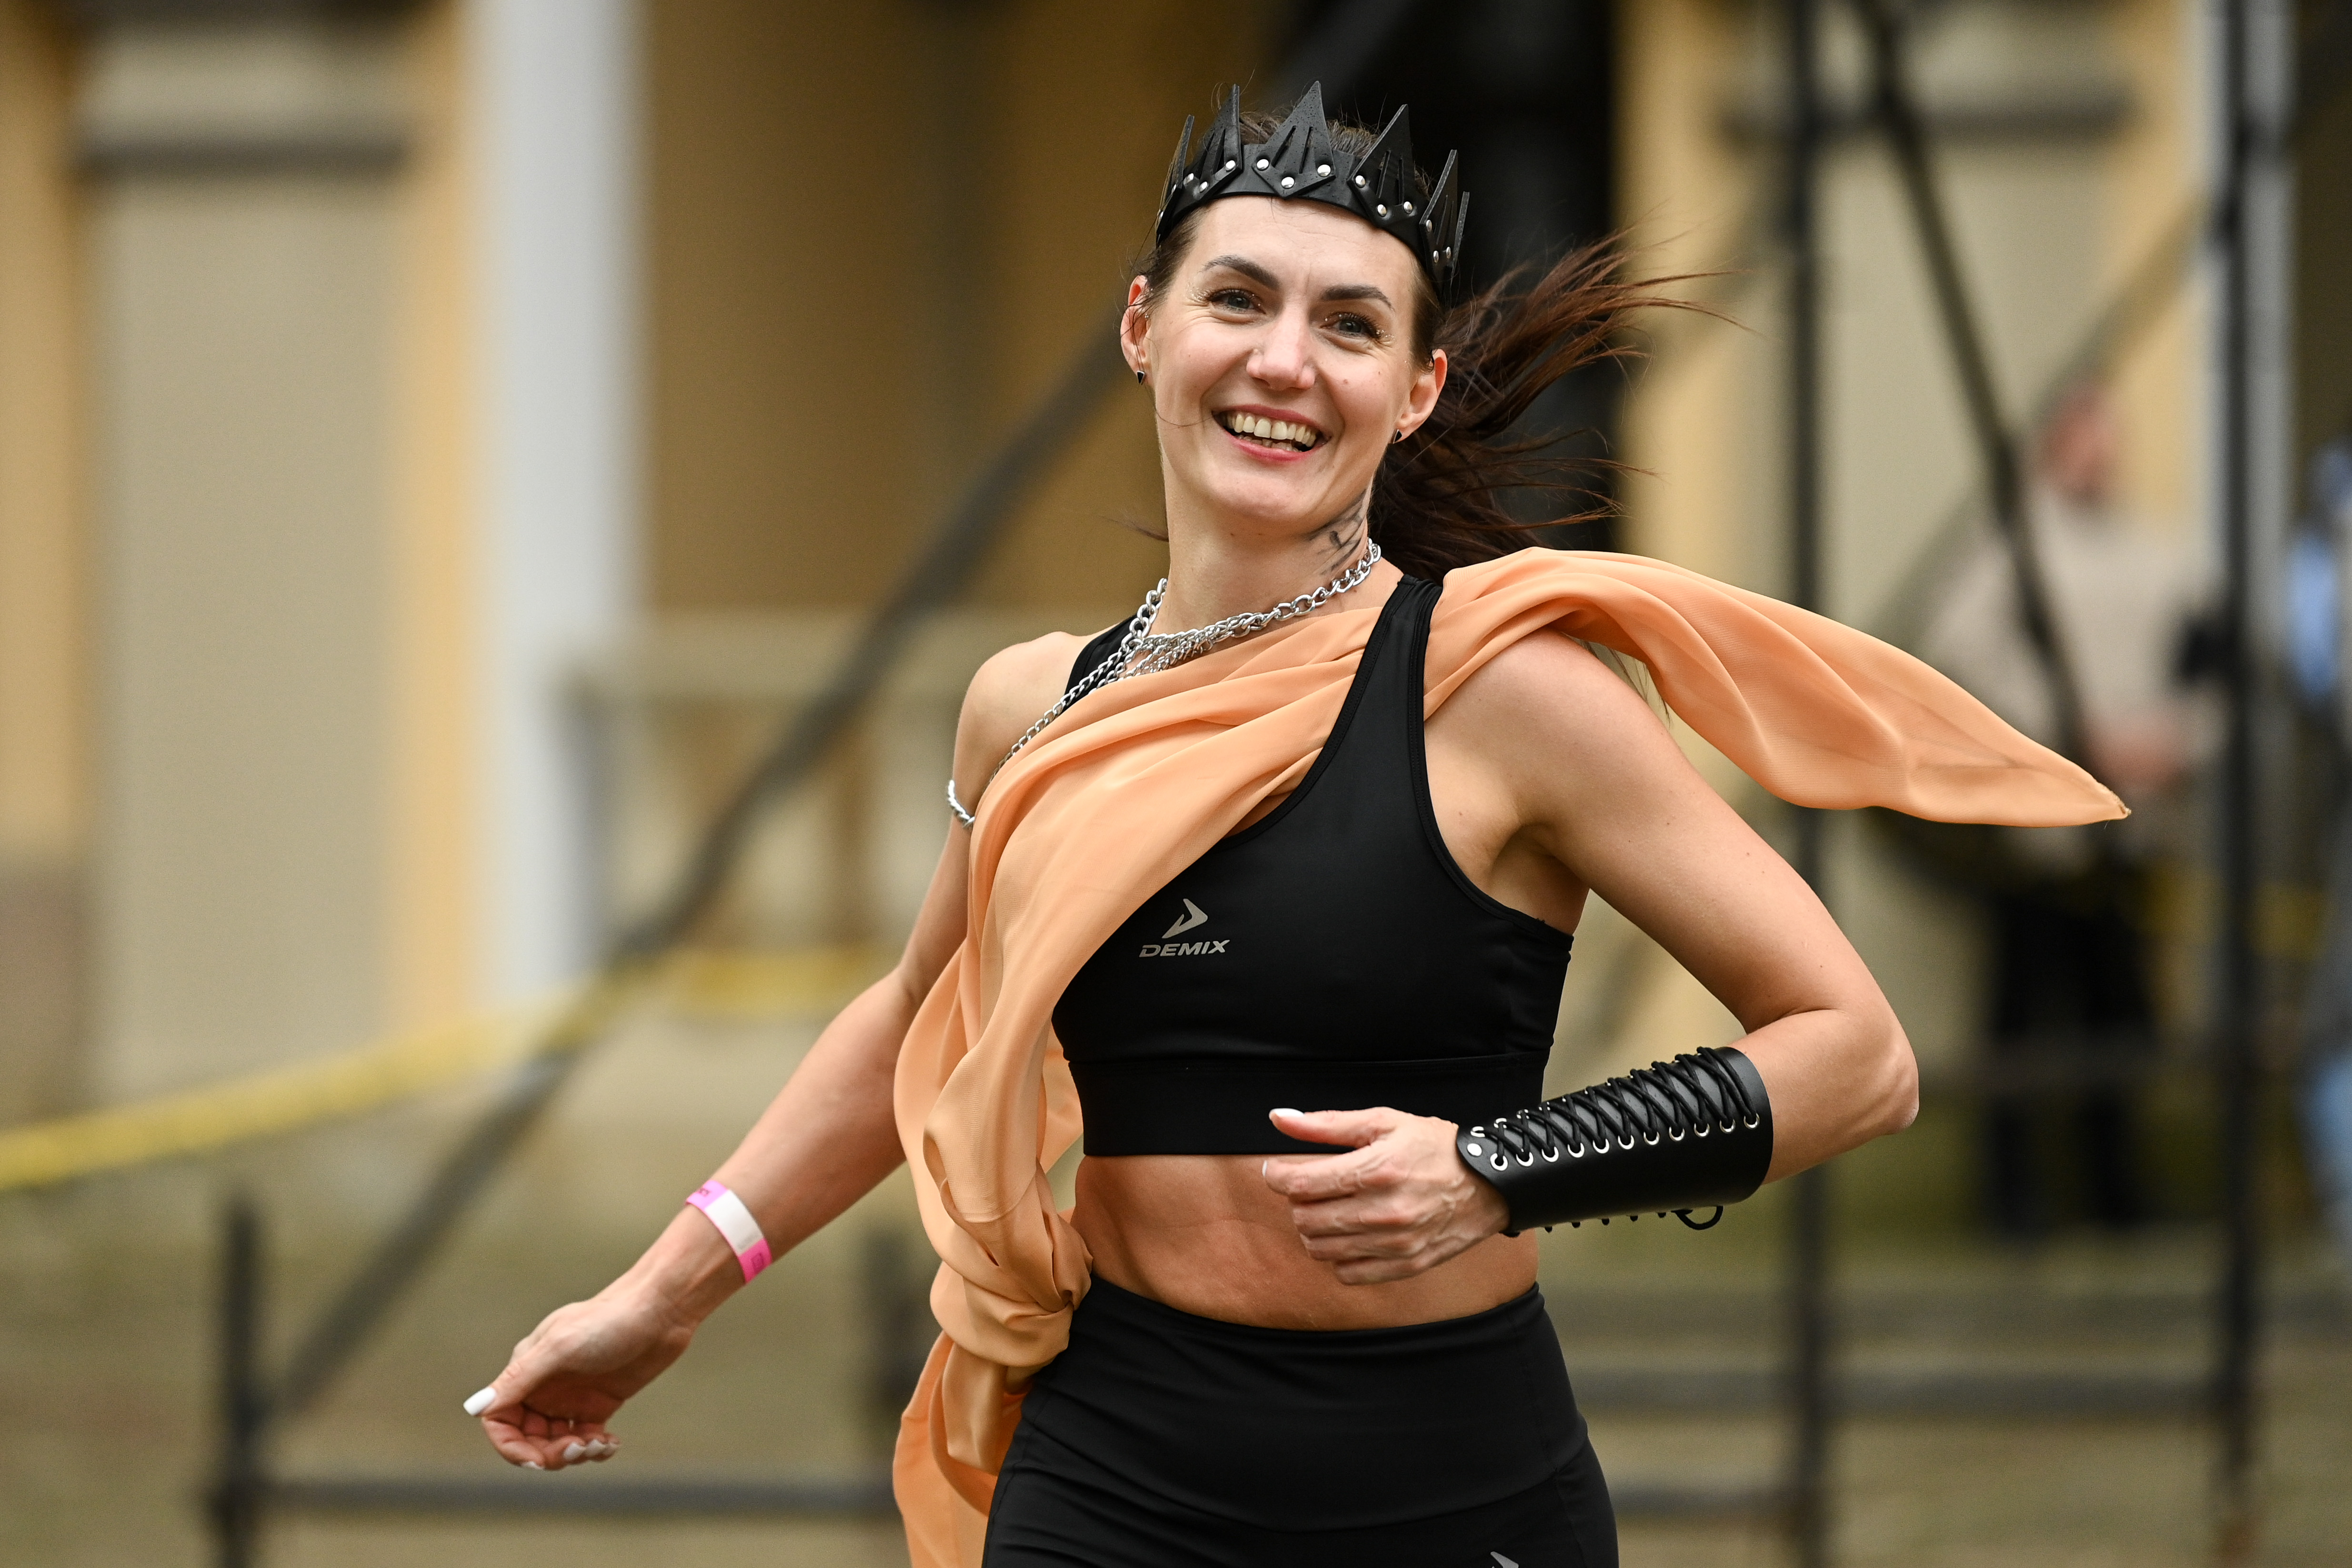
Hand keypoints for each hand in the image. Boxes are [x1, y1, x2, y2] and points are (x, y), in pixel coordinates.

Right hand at [465, 1286, 695, 1469]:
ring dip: (573, 1454)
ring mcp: (571, 1397)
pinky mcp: (599, 1404)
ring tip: (599, 1444)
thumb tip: (474, 1407)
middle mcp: (544, 1386)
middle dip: (548, 1454)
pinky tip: (612, 1443)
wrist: (661, 1311)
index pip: (499, 1420)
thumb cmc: (609, 1321)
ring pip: (555, 1443)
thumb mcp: (560, 1347)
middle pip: (527, 1438)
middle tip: (579, 1449)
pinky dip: (594, 1448)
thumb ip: (519, 1378)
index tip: (537, 1460)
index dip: (510, 1447)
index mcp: (526, 1371)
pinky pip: (584, 1439)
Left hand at [1259, 1106, 1511, 1284]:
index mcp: (1377, 1170)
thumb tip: (1279, 1118)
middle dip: (1298, 1202)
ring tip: (1330, 1209)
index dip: (1278, 1176)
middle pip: (1306, 1219)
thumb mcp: (1383, 1121)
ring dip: (1314, 1229)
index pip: (1302, 1184)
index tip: (1277, 1170)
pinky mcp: (1405, 1265)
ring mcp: (1395, 1244)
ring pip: (1320, 1249)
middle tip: (1310, 1188)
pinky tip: (1350, 1234)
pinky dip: (1338, 1255)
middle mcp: (1384, 1212)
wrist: (1489, 1183)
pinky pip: (1347, 1273)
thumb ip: (1326, 1124)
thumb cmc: (1434, 1147)